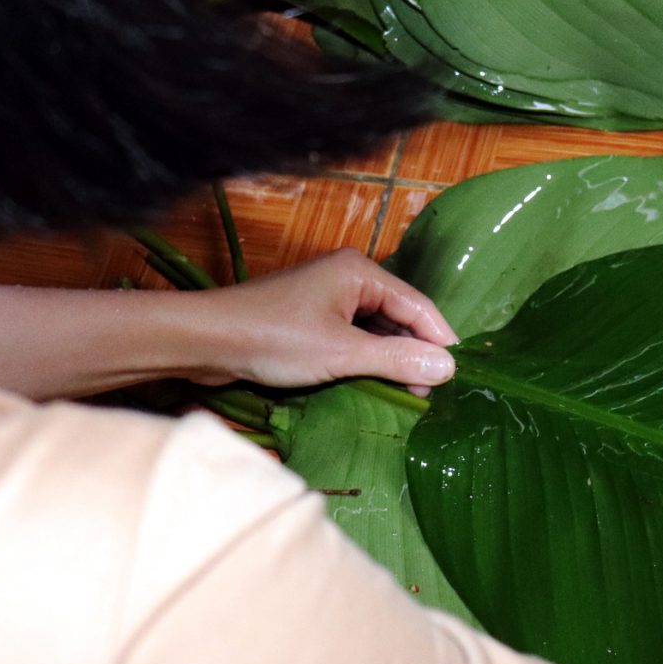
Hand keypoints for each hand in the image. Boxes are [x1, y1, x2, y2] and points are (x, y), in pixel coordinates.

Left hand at [179, 249, 456, 393]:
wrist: (204, 340)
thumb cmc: (273, 337)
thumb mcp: (343, 353)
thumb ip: (398, 359)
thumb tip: (450, 367)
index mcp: (361, 271)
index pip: (418, 305)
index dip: (440, 340)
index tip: (458, 375)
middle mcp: (348, 276)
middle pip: (399, 315)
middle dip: (415, 351)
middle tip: (429, 391)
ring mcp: (327, 296)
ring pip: (376, 327)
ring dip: (391, 357)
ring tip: (407, 392)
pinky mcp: (310, 316)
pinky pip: (353, 335)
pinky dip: (367, 356)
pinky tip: (374, 381)